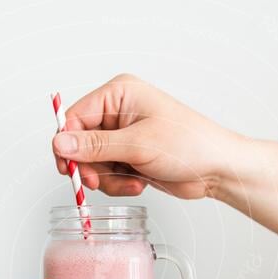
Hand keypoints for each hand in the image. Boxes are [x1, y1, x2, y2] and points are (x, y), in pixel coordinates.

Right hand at [51, 74, 243, 199]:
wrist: (217, 168)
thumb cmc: (189, 145)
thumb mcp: (138, 145)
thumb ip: (95, 145)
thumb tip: (61, 143)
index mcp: (119, 94)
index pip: (74, 118)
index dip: (68, 145)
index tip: (70, 167)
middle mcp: (118, 112)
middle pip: (80, 143)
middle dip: (90, 166)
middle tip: (98, 181)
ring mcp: (123, 136)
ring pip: (93, 163)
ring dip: (108, 179)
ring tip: (131, 181)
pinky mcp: (129, 156)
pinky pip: (108, 173)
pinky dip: (118, 184)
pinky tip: (138, 183)